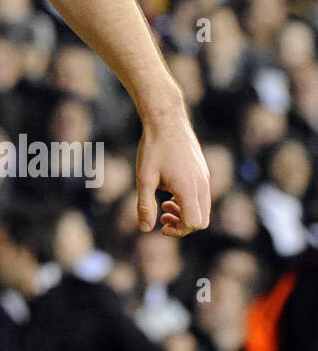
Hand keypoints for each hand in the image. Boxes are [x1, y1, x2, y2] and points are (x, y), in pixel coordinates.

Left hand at [136, 111, 210, 237]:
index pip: (194, 222)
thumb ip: (145, 205)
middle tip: (162, 218)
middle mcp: (202, 184)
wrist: (166, 120)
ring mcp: (205, 177)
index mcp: (189, 188)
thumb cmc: (153, 148)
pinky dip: (188, 201)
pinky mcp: (203, 171)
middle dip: (182, 224)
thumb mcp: (144, 178)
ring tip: (164, 205)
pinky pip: (201, 195)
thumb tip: (145, 229)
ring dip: (185, 213)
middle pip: (202, 220)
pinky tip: (170, 192)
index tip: (161, 227)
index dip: (178, 230)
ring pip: (203, 208)